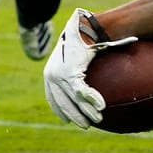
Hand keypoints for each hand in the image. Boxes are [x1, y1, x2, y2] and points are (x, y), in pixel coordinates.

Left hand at [42, 8, 134, 127]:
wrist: (87, 27)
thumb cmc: (87, 39)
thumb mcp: (82, 57)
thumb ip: (84, 70)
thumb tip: (96, 80)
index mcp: (51, 72)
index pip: (53, 96)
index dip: (60, 109)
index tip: (68, 120)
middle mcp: (51, 75)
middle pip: (62, 102)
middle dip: (75, 116)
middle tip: (86, 125)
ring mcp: (59, 74)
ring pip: (73, 100)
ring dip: (87, 111)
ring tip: (98, 119)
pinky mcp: (70, 73)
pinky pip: (82, 92)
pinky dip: (92, 100)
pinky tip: (101, 106)